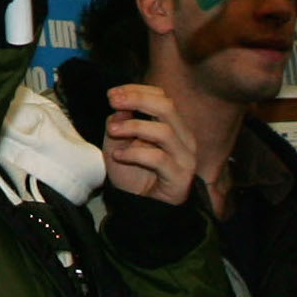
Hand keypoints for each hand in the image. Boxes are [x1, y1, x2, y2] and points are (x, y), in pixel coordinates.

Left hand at [102, 84, 198, 204]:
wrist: (140, 205)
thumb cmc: (131, 172)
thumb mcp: (117, 143)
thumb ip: (118, 124)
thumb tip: (118, 108)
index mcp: (171, 125)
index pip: (162, 97)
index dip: (137, 91)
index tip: (112, 94)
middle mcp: (183, 137)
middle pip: (167, 107)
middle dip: (138, 99)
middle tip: (112, 101)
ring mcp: (184, 157)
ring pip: (164, 131)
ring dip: (134, 127)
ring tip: (112, 131)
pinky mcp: (180, 176)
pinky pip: (159, 158)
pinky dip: (135, 153)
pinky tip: (118, 156)